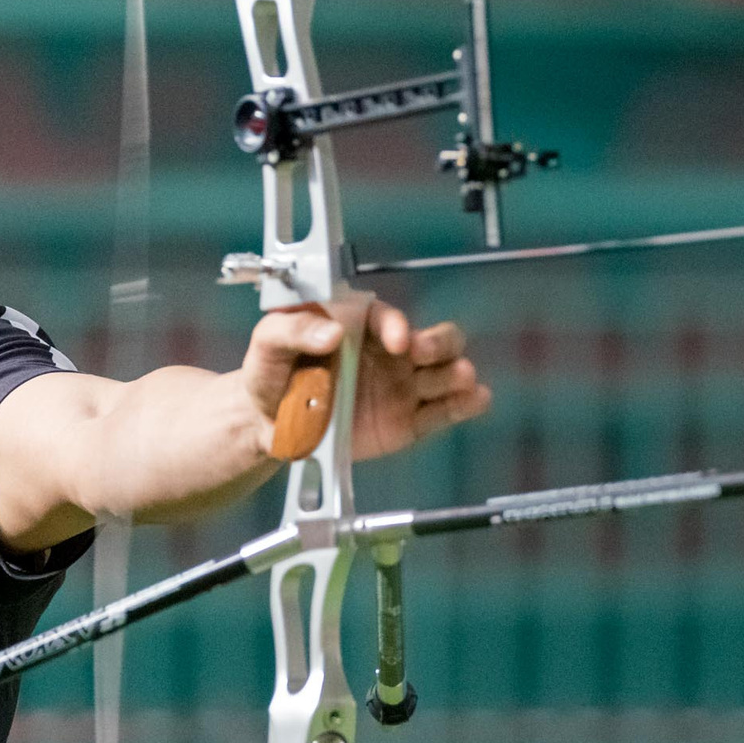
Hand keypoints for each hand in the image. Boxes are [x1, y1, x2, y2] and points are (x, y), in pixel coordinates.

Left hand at [235, 299, 490, 460]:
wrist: (267, 423)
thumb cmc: (270, 372)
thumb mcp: (269, 341)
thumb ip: (294, 329)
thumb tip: (330, 332)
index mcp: (360, 326)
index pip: (388, 319)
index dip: (397, 325)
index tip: (398, 339)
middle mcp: (389, 354)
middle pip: (432, 340)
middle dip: (437, 344)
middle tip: (423, 354)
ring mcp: (401, 388)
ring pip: (443, 374)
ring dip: (456, 373)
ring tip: (462, 378)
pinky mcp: (406, 423)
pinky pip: (440, 413)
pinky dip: (462, 406)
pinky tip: (476, 399)